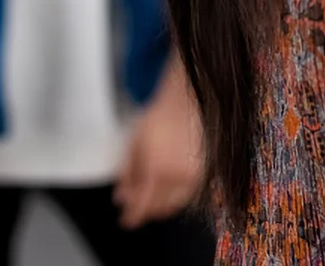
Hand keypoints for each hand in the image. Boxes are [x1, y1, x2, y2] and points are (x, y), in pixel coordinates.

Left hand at [114, 66, 203, 229]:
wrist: (186, 103)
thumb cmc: (157, 120)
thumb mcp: (134, 145)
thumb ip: (126, 174)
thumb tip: (120, 198)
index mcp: (157, 171)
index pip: (143, 206)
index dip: (132, 217)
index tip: (125, 221)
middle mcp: (177, 178)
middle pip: (159, 208)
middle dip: (145, 211)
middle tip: (134, 207)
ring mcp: (194, 177)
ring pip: (175, 205)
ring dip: (160, 207)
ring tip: (149, 199)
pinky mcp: (204, 174)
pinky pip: (187, 195)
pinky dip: (175, 198)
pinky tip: (166, 191)